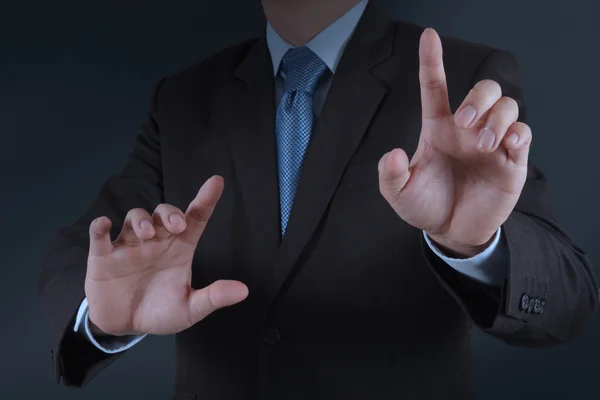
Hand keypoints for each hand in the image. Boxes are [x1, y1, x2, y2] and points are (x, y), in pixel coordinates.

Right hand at [84, 176, 248, 335]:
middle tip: (177, 227)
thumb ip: (213, 297)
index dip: (206, 199)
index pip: (195, 218)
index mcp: (180, 248)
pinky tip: (103, 224)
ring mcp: (129, 246)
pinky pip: (100, 236)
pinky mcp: (104, 257)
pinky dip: (99, 227)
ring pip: (136, 218)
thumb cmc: (160, 312)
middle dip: (171, 213)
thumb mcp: (190, 308)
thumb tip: (243, 291)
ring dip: (141, 220)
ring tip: (147, 235)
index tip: (216, 182)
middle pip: (164, 213)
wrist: (125, 327)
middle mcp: (156, 241)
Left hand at [378, 28, 531, 256]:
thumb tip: (392, 153)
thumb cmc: (426, 206)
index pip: (436, 88)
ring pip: (507, 106)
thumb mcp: (398, 194)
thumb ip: (390, 175)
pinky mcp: (512, 161)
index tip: (429, 36)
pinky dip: (519, 132)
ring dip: (497, 117)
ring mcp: (491, 143)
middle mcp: (466, 130)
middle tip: (464, 122)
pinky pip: (524, 133)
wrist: (451, 232)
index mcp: (438, 129)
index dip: (432, 61)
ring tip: (483, 144)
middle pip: (483, 90)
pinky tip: (506, 145)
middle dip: (477, 98)